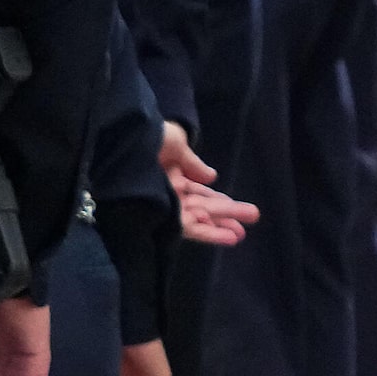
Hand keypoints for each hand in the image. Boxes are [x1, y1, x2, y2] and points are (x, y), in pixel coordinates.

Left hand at [161, 120, 259, 246]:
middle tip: (252, 219)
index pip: (201, 192)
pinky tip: (226, 237)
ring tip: (240, 235)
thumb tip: (212, 177)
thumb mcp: (177, 144)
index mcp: (173, 175)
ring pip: (198, 220)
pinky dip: (207, 234)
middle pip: (204, 207)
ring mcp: (165, 205)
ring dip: (219, 228)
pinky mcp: (161, 217)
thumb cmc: (149, 138)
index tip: (240, 207)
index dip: (220, 199)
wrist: (123, 142)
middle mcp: (170, 193)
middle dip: (227, 214)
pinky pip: (187, 229)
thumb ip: (194, 163)